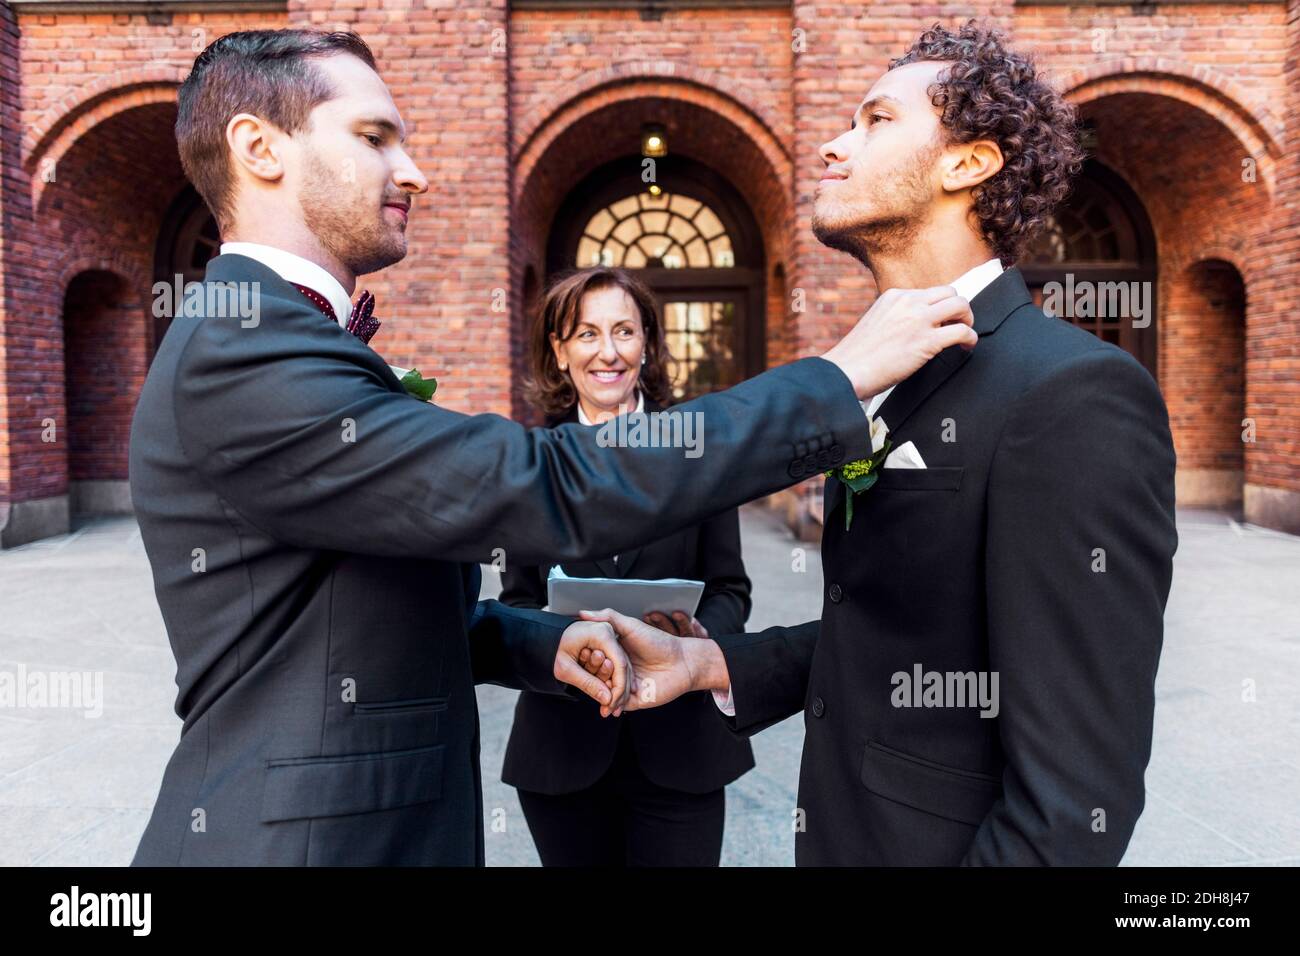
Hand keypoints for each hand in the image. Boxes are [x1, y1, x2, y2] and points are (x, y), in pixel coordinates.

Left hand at [555, 620, 629, 717]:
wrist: (543, 636)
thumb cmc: (551, 647)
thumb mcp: (566, 668)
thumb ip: (588, 684)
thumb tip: (607, 699)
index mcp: (601, 633)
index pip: (619, 664)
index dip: (618, 688)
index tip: (612, 705)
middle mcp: (608, 632)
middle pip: (622, 665)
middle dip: (618, 690)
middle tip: (611, 710)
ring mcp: (608, 636)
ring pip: (619, 666)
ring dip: (615, 687)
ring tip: (609, 706)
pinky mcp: (604, 643)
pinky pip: (613, 663)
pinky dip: (610, 679)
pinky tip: (607, 694)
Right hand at [578, 608, 728, 713]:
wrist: (683, 661)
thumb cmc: (659, 642)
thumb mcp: (631, 626)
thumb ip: (608, 618)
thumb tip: (582, 613)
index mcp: (616, 654)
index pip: (595, 660)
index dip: (588, 659)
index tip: (582, 655)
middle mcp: (619, 670)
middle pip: (599, 677)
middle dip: (593, 677)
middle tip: (592, 673)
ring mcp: (626, 686)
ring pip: (607, 692)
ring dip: (600, 693)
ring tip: (599, 690)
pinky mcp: (635, 700)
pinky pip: (619, 705)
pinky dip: (611, 706)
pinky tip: (605, 706)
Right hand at [821, 285, 976, 398]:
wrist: (846, 371)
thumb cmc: (858, 356)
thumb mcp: (876, 322)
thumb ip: (896, 318)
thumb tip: (914, 327)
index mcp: (894, 296)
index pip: (929, 292)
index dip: (939, 308)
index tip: (941, 322)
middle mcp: (908, 302)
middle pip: (950, 292)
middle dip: (958, 309)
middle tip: (957, 326)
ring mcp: (918, 319)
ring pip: (960, 305)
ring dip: (967, 320)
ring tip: (964, 335)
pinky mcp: (927, 340)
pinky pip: (962, 331)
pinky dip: (970, 339)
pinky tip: (966, 347)